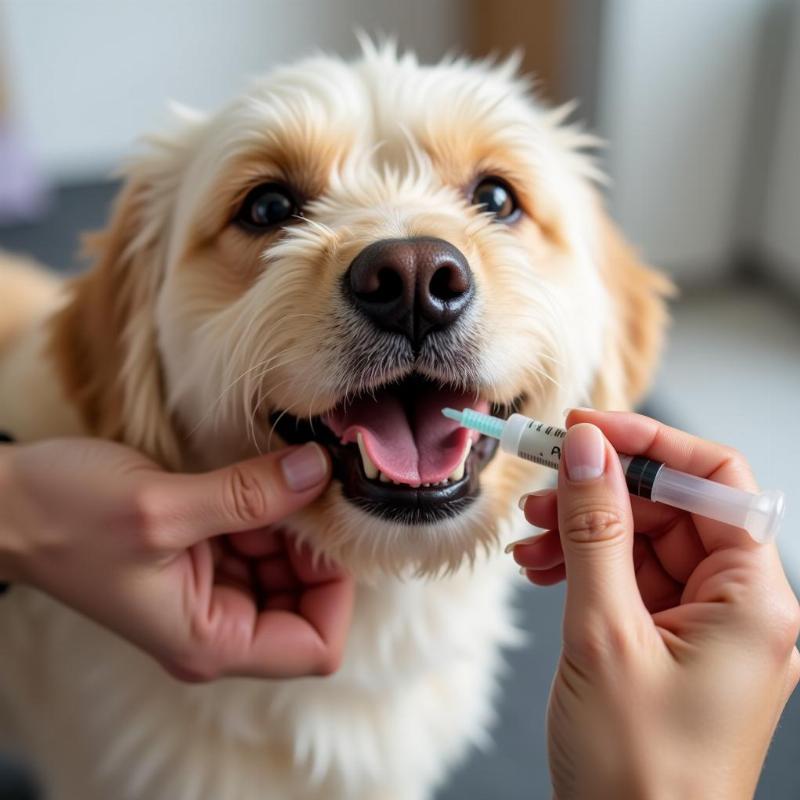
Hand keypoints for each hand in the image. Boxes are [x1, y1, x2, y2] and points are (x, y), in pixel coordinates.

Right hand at [0, 438, 352, 680]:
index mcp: (210, 641)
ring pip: (286, 565)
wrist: (6, 505)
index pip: (316, 645)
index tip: (326, 528)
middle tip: (304, 487)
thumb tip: (320, 470)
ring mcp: (209, 592)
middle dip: (311, 546)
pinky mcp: (201, 557)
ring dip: (289, 520)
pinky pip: (258, 540)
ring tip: (272, 473)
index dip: (336, 590)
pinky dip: (266, 508)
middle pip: (307, 600)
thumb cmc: (65, 517)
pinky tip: (254, 475)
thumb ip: (248, 494)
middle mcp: (216, 626)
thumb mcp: (162, 507)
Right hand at [512, 410, 799, 799]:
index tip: (586, 429)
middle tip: (541, 483)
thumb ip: (596, 530)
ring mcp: (704, 626)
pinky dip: (584, 566)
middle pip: (673, 508)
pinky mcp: (669, 644)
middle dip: (602, 489)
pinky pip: (629, 579)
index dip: (650, 443)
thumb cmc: (636, 771)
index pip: (715, 482)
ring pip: (644, 541)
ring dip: (584, 528)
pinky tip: (541, 569)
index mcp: (753, 601)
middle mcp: (739, 607)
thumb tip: (587, 450)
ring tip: (529, 536)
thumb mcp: (603, 633)